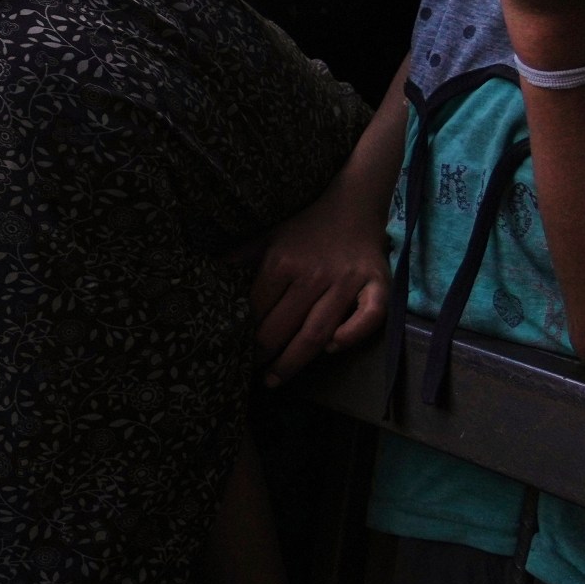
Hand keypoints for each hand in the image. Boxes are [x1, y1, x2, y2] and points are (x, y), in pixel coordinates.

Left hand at [250, 190, 391, 385]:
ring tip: (275, 380)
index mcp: (282, 262)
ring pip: (318, 330)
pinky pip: (370, 316)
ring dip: (295, 360)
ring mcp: (347, 282)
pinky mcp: (377, 285)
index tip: (234, 352)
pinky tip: (334, 349)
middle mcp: (313, 274)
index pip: (257, 308)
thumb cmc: (305, 227)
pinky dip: (353, 334)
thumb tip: (206, 273)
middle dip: (264, 354)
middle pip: (284, 326)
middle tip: (252, 375)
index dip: (244, 333)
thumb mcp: (268, 236)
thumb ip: (240, 257)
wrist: (353, 204)